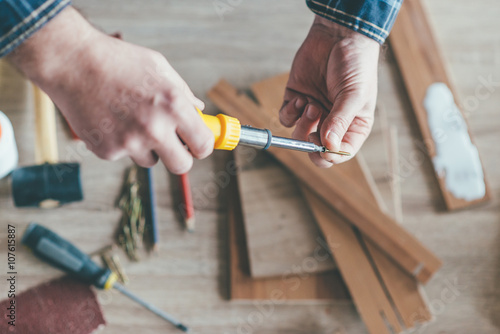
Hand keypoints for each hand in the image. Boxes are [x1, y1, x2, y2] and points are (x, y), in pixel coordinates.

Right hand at [8, 7, 213, 173]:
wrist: (71, 62)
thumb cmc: (118, 60)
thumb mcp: (159, 68)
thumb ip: (183, 93)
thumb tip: (199, 111)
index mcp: (173, 106)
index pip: (203, 144)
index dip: (202, 146)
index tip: (197, 144)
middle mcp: (154, 128)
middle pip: (181, 166)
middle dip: (180, 157)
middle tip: (173, 145)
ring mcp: (128, 143)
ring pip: (150, 160)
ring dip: (147, 147)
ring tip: (131, 119)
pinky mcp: (106, 151)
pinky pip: (123, 155)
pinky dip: (120, 142)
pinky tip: (110, 119)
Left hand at [280, 15, 379, 166]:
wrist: (338, 35)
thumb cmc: (356, 65)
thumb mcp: (354, 95)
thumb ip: (340, 122)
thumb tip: (328, 147)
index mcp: (353, 126)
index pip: (341, 152)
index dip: (330, 155)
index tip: (323, 147)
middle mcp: (332, 122)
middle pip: (318, 149)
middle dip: (312, 145)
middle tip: (312, 135)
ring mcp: (313, 112)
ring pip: (300, 135)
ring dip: (303, 124)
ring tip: (311, 106)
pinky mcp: (297, 99)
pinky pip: (287, 118)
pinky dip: (290, 113)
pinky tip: (300, 99)